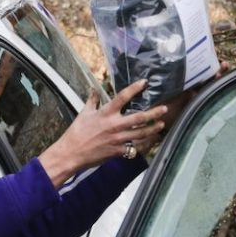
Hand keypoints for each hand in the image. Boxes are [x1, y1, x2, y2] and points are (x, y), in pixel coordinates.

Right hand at [37, 80, 168, 184]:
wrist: (71, 153)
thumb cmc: (76, 132)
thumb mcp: (84, 113)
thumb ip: (92, 100)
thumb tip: (94, 89)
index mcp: (106, 113)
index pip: (123, 97)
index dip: (135, 88)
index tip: (144, 83)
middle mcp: (114, 125)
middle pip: (139, 117)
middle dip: (153, 113)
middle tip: (164, 109)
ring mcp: (117, 139)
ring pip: (140, 133)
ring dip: (152, 129)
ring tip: (161, 125)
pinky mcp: (117, 151)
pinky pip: (134, 148)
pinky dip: (143, 145)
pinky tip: (150, 142)